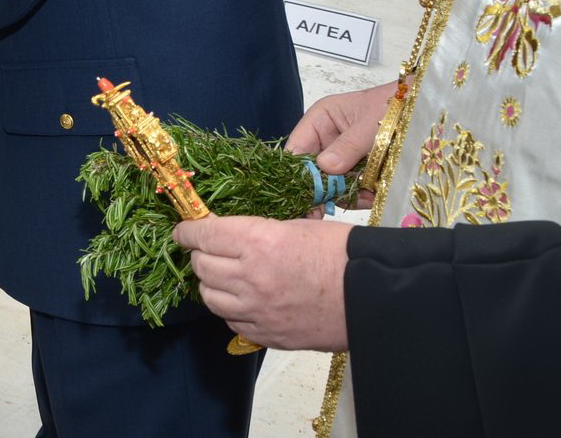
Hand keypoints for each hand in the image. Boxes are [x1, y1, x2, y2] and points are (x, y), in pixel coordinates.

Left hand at [172, 215, 351, 350]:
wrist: (376, 297)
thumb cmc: (342, 254)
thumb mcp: (297, 225)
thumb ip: (257, 230)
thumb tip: (229, 233)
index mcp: (257, 240)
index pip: (202, 234)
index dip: (188, 230)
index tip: (184, 229)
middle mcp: (250, 276)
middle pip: (201, 265)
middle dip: (200, 254)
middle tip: (209, 248)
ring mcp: (257, 309)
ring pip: (209, 296)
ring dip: (211, 282)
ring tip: (224, 274)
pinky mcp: (267, 334)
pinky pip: (230, 321)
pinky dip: (230, 309)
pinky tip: (243, 299)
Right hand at [287, 81, 397, 204]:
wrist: (425, 110)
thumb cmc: (394, 106)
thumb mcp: (370, 124)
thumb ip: (348, 146)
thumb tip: (325, 167)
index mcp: (321, 121)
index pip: (297, 149)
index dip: (297, 173)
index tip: (303, 196)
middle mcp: (327, 140)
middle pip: (313, 171)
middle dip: (325, 189)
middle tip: (327, 210)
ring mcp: (342, 157)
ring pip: (332, 184)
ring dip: (346, 195)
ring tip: (365, 196)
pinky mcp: (359, 171)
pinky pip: (351, 189)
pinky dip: (361, 196)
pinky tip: (372, 196)